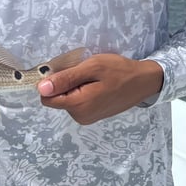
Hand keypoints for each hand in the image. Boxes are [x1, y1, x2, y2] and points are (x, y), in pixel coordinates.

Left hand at [37, 54, 163, 124]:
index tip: (66, 70)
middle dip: (65, 83)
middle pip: (57, 98)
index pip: (47, 98)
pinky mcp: (93, 115)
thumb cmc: (119, 71)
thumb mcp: (92, 67)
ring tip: (93, 78)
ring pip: (67, 100)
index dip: (51, 82)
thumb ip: (65, 78)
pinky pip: (77, 102)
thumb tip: (41, 88)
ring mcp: (87, 118)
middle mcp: (80, 116)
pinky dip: (82, 91)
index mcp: (78, 105)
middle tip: (84, 72)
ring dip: (74, 86)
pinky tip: (97, 84)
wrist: (144, 81)